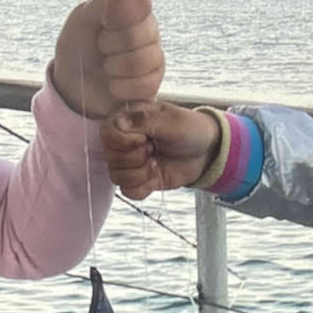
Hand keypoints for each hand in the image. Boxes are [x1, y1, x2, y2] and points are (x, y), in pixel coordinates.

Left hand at [51, 0, 162, 119]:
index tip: (103, 21)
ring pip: (144, 59)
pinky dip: (121, 87)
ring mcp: (154, 57)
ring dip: (115, 66)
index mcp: (132, 8)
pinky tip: (113, 84)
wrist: (73, 86)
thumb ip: (104, 1)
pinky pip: (145, 84)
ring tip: (106, 67)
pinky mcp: (154, 83)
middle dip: (110, 43)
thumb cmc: (77, 48)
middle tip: (100, 47)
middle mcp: (148, 30)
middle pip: (140, 32)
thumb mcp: (82, 20)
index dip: (120, 12)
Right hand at [102, 101, 221, 198]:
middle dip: (135, 158)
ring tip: (156, 163)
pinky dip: (142, 188)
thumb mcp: (171, 120)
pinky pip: (127, 192)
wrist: (206, 152)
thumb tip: (118, 123)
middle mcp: (123, 142)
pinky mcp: (138, 180)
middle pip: (109, 158)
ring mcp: (129, 162)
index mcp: (127, 120)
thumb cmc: (190, 129)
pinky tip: (155, 177)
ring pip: (116, 177)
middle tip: (154, 149)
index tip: (145, 139)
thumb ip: (144, 121)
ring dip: (139, 174)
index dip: (124, 142)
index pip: (106, 134)